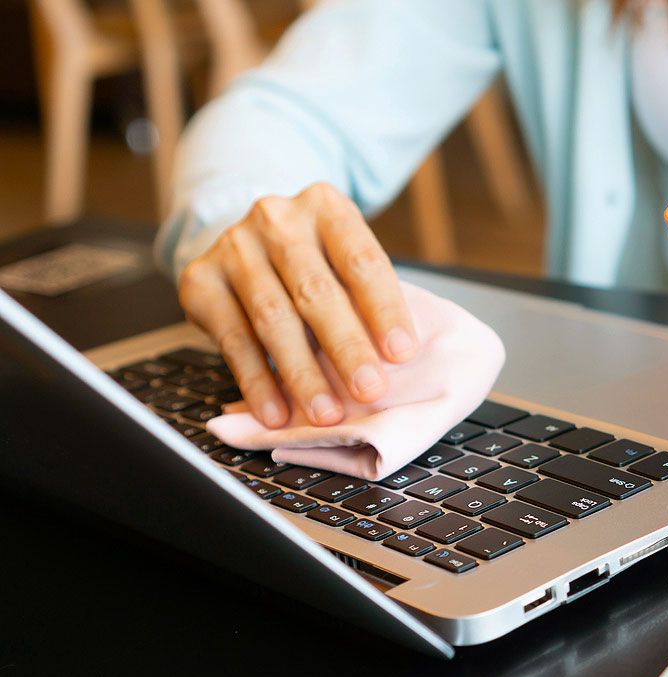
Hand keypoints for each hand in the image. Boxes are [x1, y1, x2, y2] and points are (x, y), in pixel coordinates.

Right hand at [177, 183, 417, 426]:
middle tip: (369, 390)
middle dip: (346, 347)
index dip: (385, 309)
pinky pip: (233, 340)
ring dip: (302, 373)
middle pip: (316, 291)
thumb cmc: (312, 260)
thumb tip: (391, 365)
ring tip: (326, 412)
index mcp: (326, 207)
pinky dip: (258, 382)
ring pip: (274, 318)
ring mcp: (234, 246)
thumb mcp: (342, 261)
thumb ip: (364, 299)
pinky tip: (276, 411)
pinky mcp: (200, 280)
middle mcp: (277, 220)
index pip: (361, 261)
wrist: (245, 241)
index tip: (402, 353)